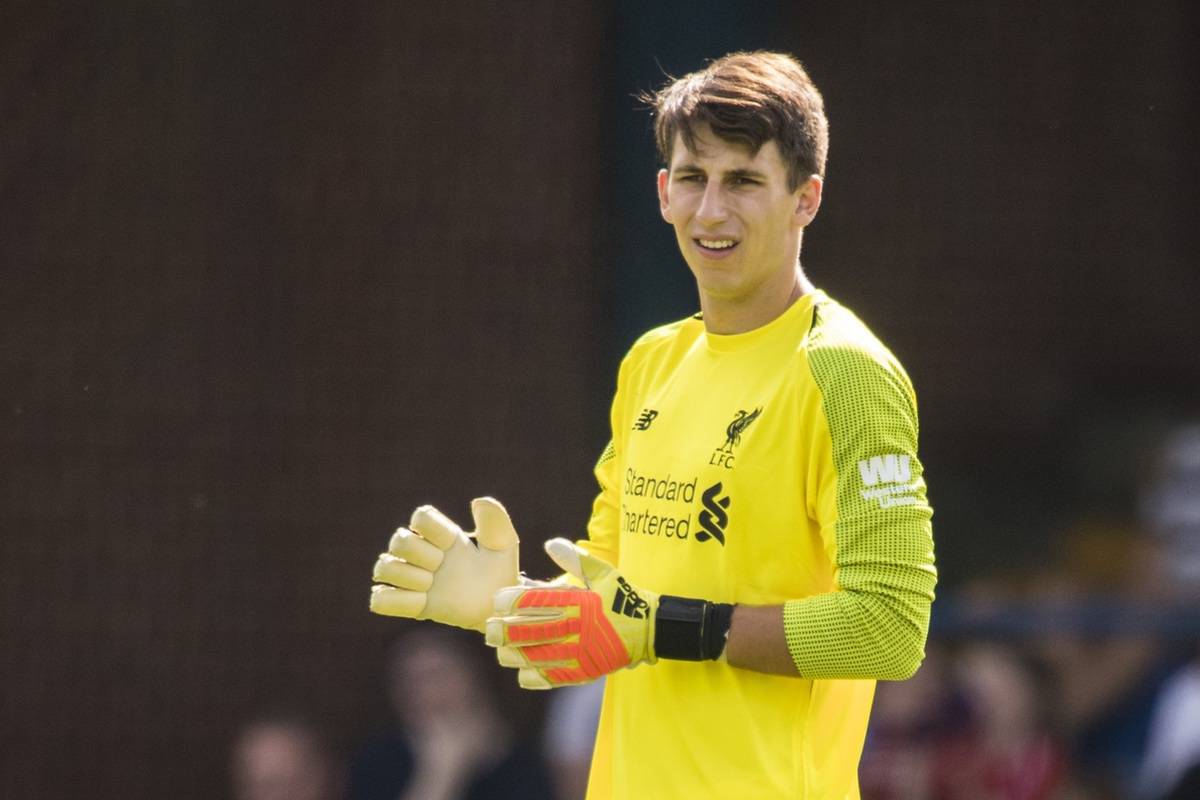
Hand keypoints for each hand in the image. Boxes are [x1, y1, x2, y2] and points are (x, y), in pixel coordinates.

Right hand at [370, 497, 518, 632]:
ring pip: (384, 568)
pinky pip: (380, 600)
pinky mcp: (409, 605)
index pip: (420, 517)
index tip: (452, 546)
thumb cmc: (500, 573)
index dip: (433, 531)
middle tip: (442, 568)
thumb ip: (495, 521)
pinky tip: (418, 601)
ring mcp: (413, 578)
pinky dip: (392, 601)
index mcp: (442, 535)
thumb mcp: (504, 545)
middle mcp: (423, 553)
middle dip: (422, 555)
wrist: (498, 608)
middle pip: (398, 540)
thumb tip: (477, 501)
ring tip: (430, 587)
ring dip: (409, 578)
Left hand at [485, 538, 658, 688]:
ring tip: (502, 652)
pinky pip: (553, 678)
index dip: (512, 601)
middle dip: (505, 631)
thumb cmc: (622, 597)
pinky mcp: (585, 671)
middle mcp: (577, 627)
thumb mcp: (603, 572)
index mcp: (579, 601)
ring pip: (538, 657)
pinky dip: (535, 676)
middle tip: (489, 630)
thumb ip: (575, 558)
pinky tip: (522, 672)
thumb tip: (550, 544)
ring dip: (515, 655)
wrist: (649, 629)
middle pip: (531, 631)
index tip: (497, 601)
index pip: (537, 602)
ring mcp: (581, 652)